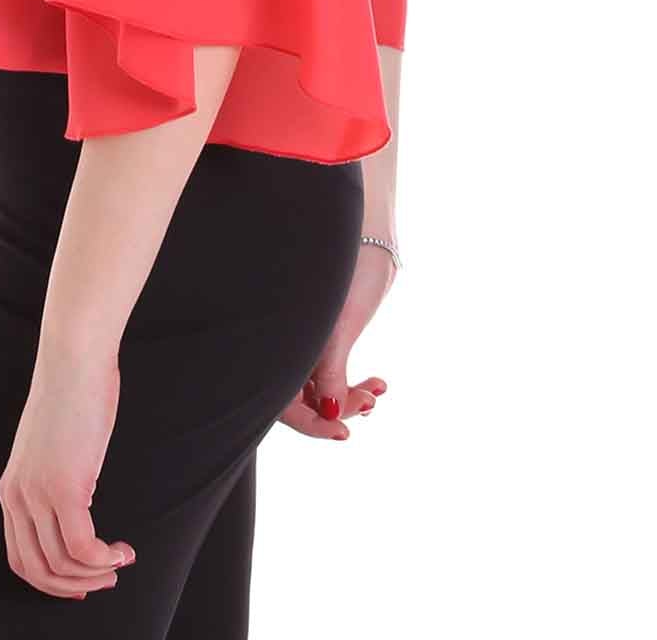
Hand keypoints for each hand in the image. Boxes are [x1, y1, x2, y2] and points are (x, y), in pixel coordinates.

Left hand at [0, 346, 137, 598]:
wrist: (74, 358)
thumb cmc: (72, 393)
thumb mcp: (51, 447)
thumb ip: (53, 479)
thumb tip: (76, 507)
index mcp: (11, 489)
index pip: (20, 558)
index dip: (50, 581)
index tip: (80, 582)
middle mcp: (17, 497)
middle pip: (38, 571)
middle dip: (74, 585)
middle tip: (106, 580)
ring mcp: (38, 494)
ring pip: (64, 564)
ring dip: (97, 573)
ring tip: (120, 562)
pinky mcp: (64, 488)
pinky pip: (84, 548)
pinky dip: (106, 558)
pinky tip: (123, 549)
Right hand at [276, 242, 395, 439]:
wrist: (363, 225)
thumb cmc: (347, 265)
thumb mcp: (339, 324)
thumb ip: (330, 372)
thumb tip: (331, 413)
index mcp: (280, 340)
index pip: (283, 405)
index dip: (312, 425)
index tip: (344, 431)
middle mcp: (286, 341)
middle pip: (300, 400)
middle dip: (337, 409)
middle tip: (370, 402)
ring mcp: (301, 336)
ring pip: (317, 387)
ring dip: (347, 395)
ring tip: (377, 390)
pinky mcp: (319, 330)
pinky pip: (327, 370)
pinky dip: (350, 380)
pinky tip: (375, 383)